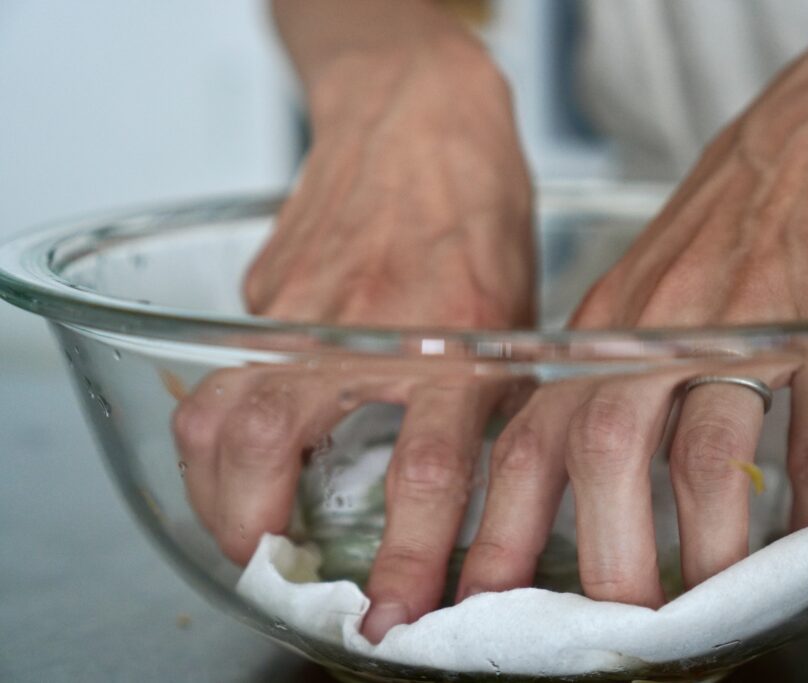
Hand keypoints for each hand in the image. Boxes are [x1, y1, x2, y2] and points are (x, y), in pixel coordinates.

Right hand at [176, 0, 535, 643]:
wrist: (422, 117)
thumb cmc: (481, 216)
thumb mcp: (513, 319)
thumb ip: (479, 403)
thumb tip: (453, 488)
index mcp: (453, 343)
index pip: (424, 475)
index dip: (405, 564)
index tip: (390, 616)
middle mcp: (365, 330)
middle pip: (262, 452)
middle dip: (256, 537)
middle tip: (275, 572)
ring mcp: (299, 309)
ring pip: (212, 415)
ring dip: (214, 491)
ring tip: (242, 527)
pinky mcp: (261, 292)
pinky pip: (228, 371)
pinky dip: (227, 422)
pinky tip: (254, 440)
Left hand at [457, 0, 807, 602]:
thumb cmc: (722, 228)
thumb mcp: (639, 305)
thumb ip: (612, 392)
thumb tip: (593, 502)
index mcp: (601, 334)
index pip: (531, 438)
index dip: (503, 524)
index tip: (486, 598)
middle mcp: (655, 326)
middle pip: (603, 448)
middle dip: (605, 552)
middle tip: (621, 622)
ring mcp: (740, 316)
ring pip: (706, 444)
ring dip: (712, 537)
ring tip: (717, 595)